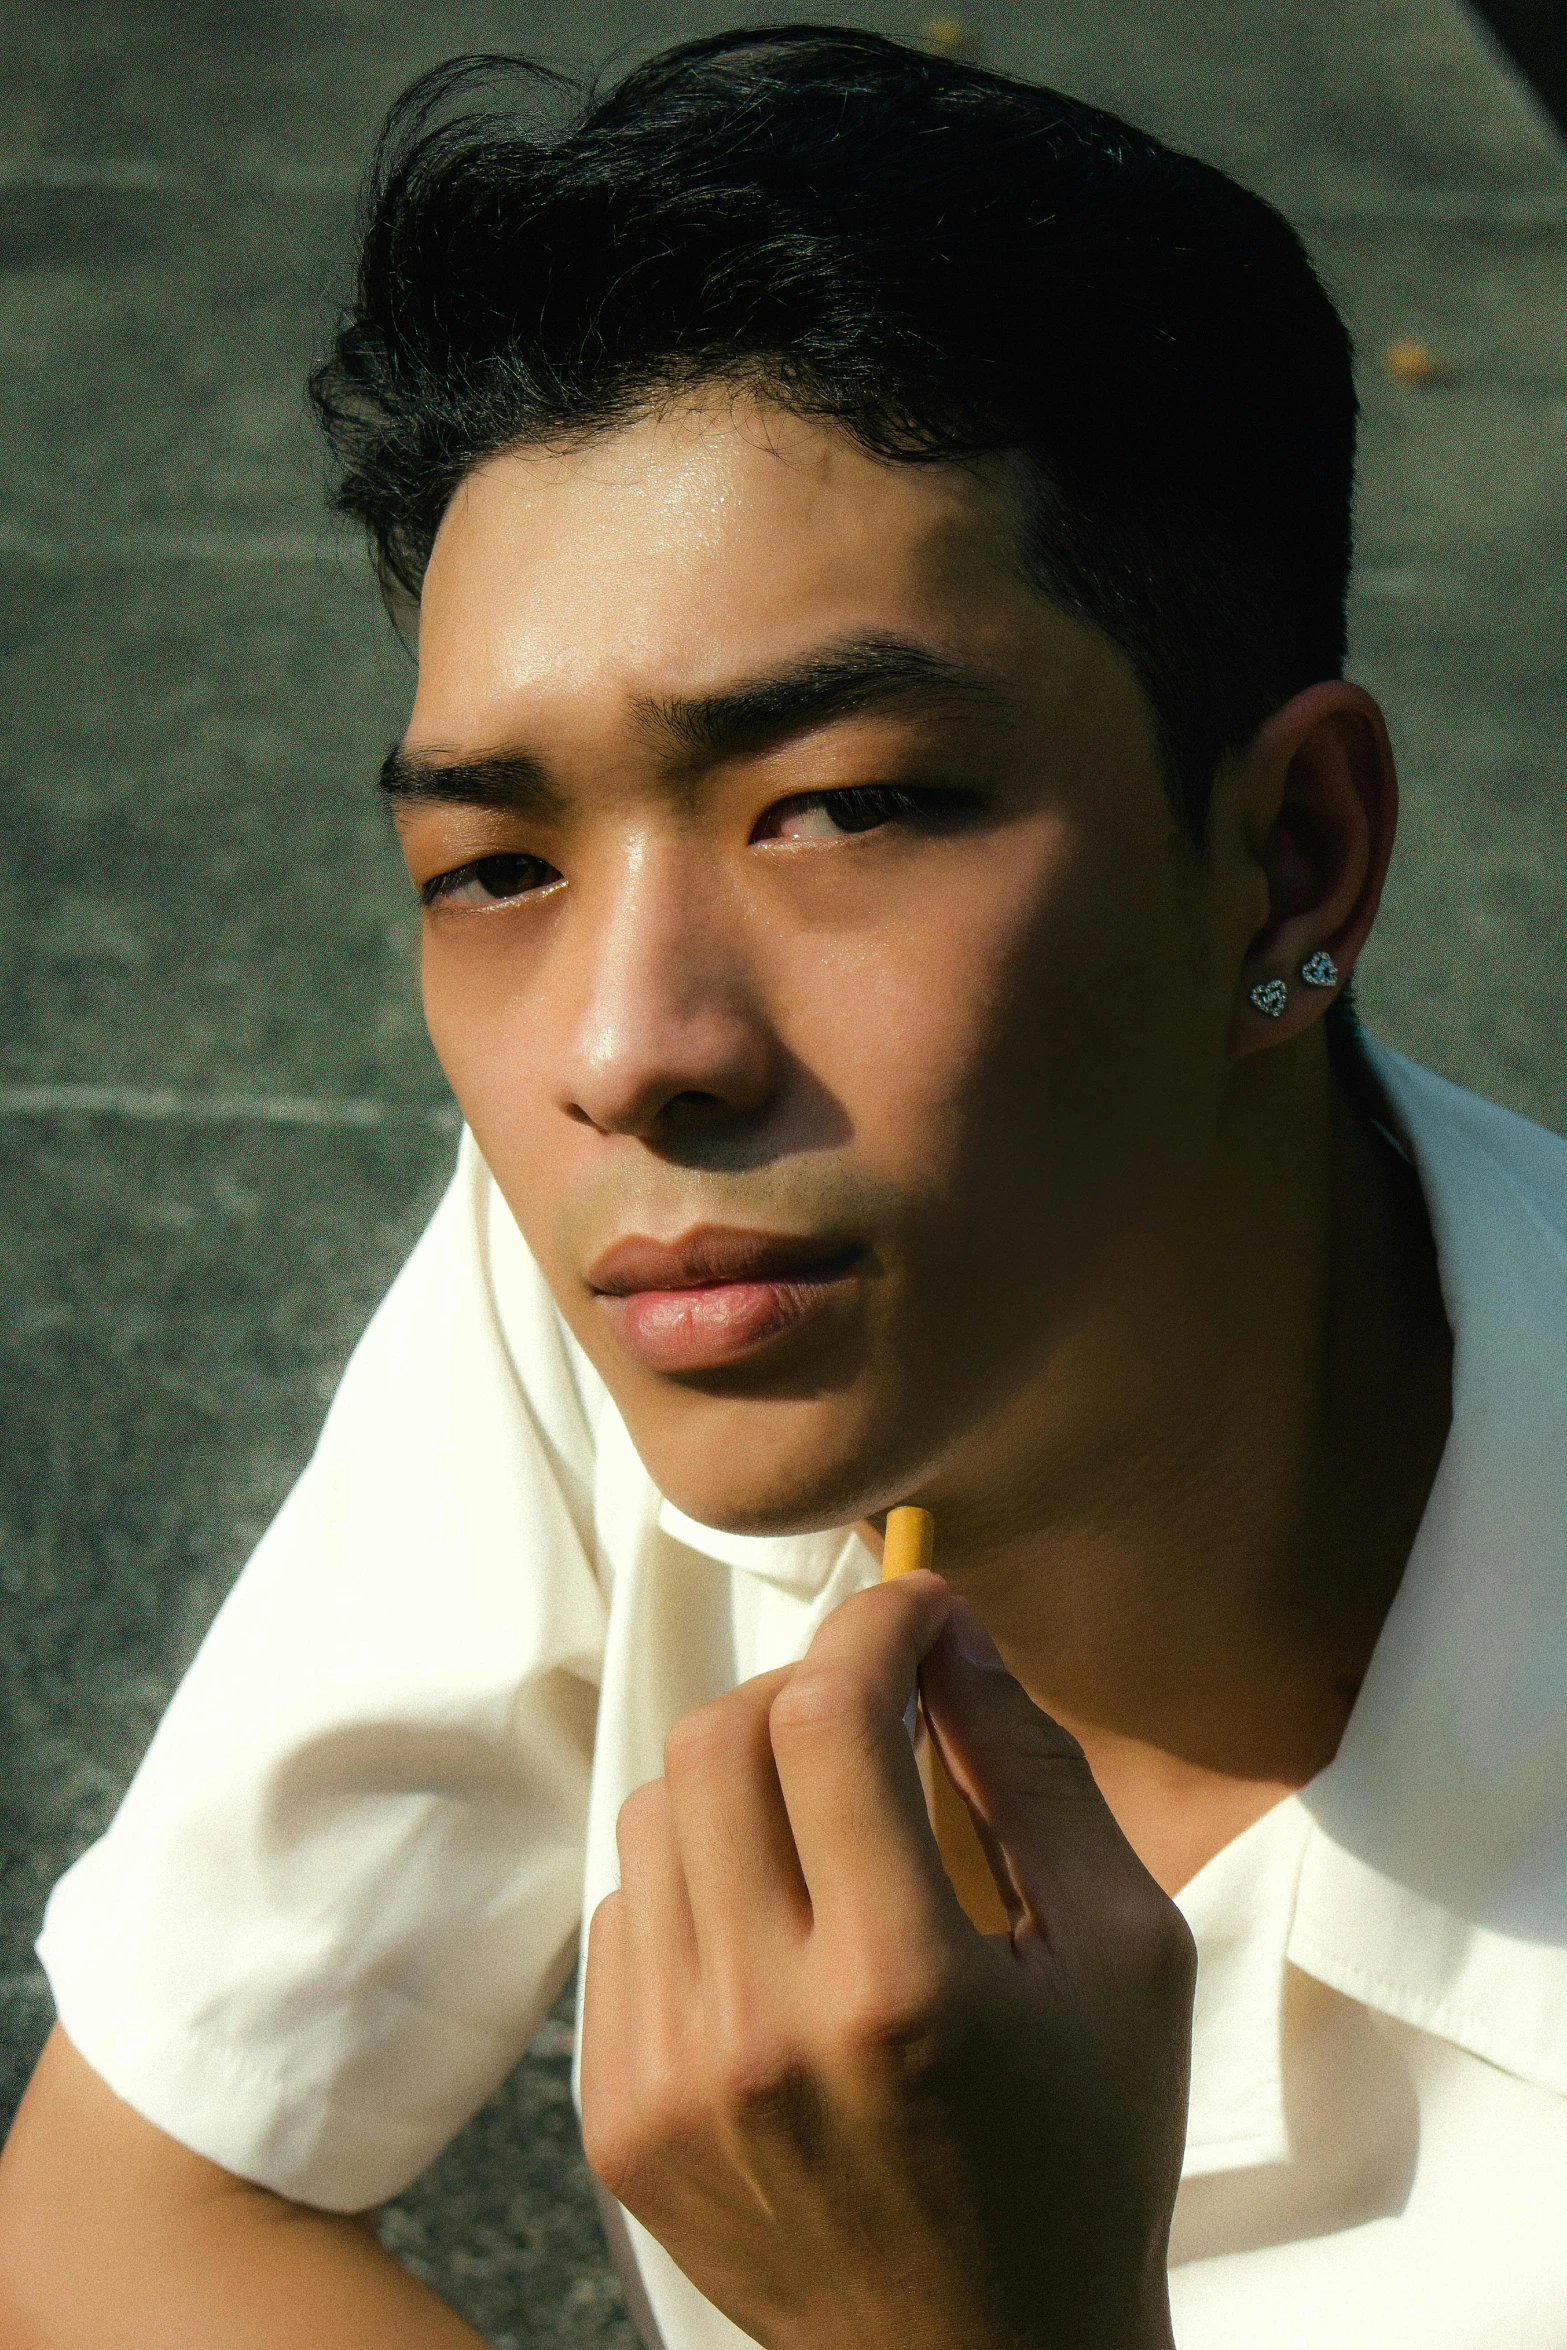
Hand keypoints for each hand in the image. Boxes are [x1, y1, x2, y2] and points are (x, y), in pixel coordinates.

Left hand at [580, 1571, 1193, 2349]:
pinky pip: (625, 1912)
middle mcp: (758, 2032)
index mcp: (901, 1988)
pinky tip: (782, 1923)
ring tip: (833, 1821)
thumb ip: (1035, 1772)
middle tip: (883, 1710)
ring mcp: (666, 2080)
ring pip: (656, 1812)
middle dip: (808, 1686)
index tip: (920, 1608)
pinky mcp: (615, 2119)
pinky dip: (700, 1876)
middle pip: (720, 1741)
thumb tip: (947, 1633)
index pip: (829, 1714)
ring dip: (747, 1774)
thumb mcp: (1125, 1956)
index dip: (874, 1625)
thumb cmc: (1086, 2156)